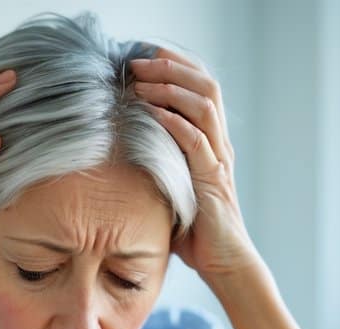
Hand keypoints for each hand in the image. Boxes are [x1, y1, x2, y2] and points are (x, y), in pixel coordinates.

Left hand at [130, 49, 262, 282]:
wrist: (224, 262)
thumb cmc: (195, 232)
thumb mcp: (169, 189)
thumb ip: (154, 166)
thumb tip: (115, 154)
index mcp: (212, 142)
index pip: (201, 88)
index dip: (176, 66)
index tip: (145, 56)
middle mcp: (219, 144)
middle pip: (205, 86)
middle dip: (170, 67)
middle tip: (137, 61)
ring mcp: (218, 160)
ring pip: (204, 105)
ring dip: (171, 88)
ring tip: (142, 82)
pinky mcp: (213, 180)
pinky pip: (197, 142)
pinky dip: (175, 122)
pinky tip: (153, 113)